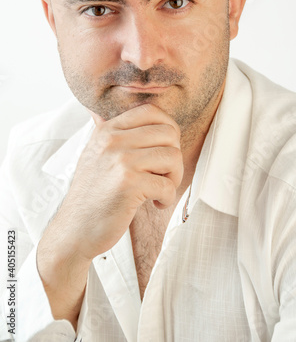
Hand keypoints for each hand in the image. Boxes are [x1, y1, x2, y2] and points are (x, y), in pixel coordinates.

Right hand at [37, 103, 182, 325]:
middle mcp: (113, 140)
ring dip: (174, 178)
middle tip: (165, 175)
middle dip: (174, 157)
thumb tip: (97, 111)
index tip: (164, 150)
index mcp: (107, 130)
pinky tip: (155, 204)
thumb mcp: (93, 155)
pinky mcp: (129, 184)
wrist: (74, 231)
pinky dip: (168, 198)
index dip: (168, 129)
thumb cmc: (92, 195)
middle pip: (169, 133)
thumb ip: (106, 133)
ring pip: (173, 157)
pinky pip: (168, 185)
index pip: (151, 111)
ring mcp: (121, 160)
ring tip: (161, 191)